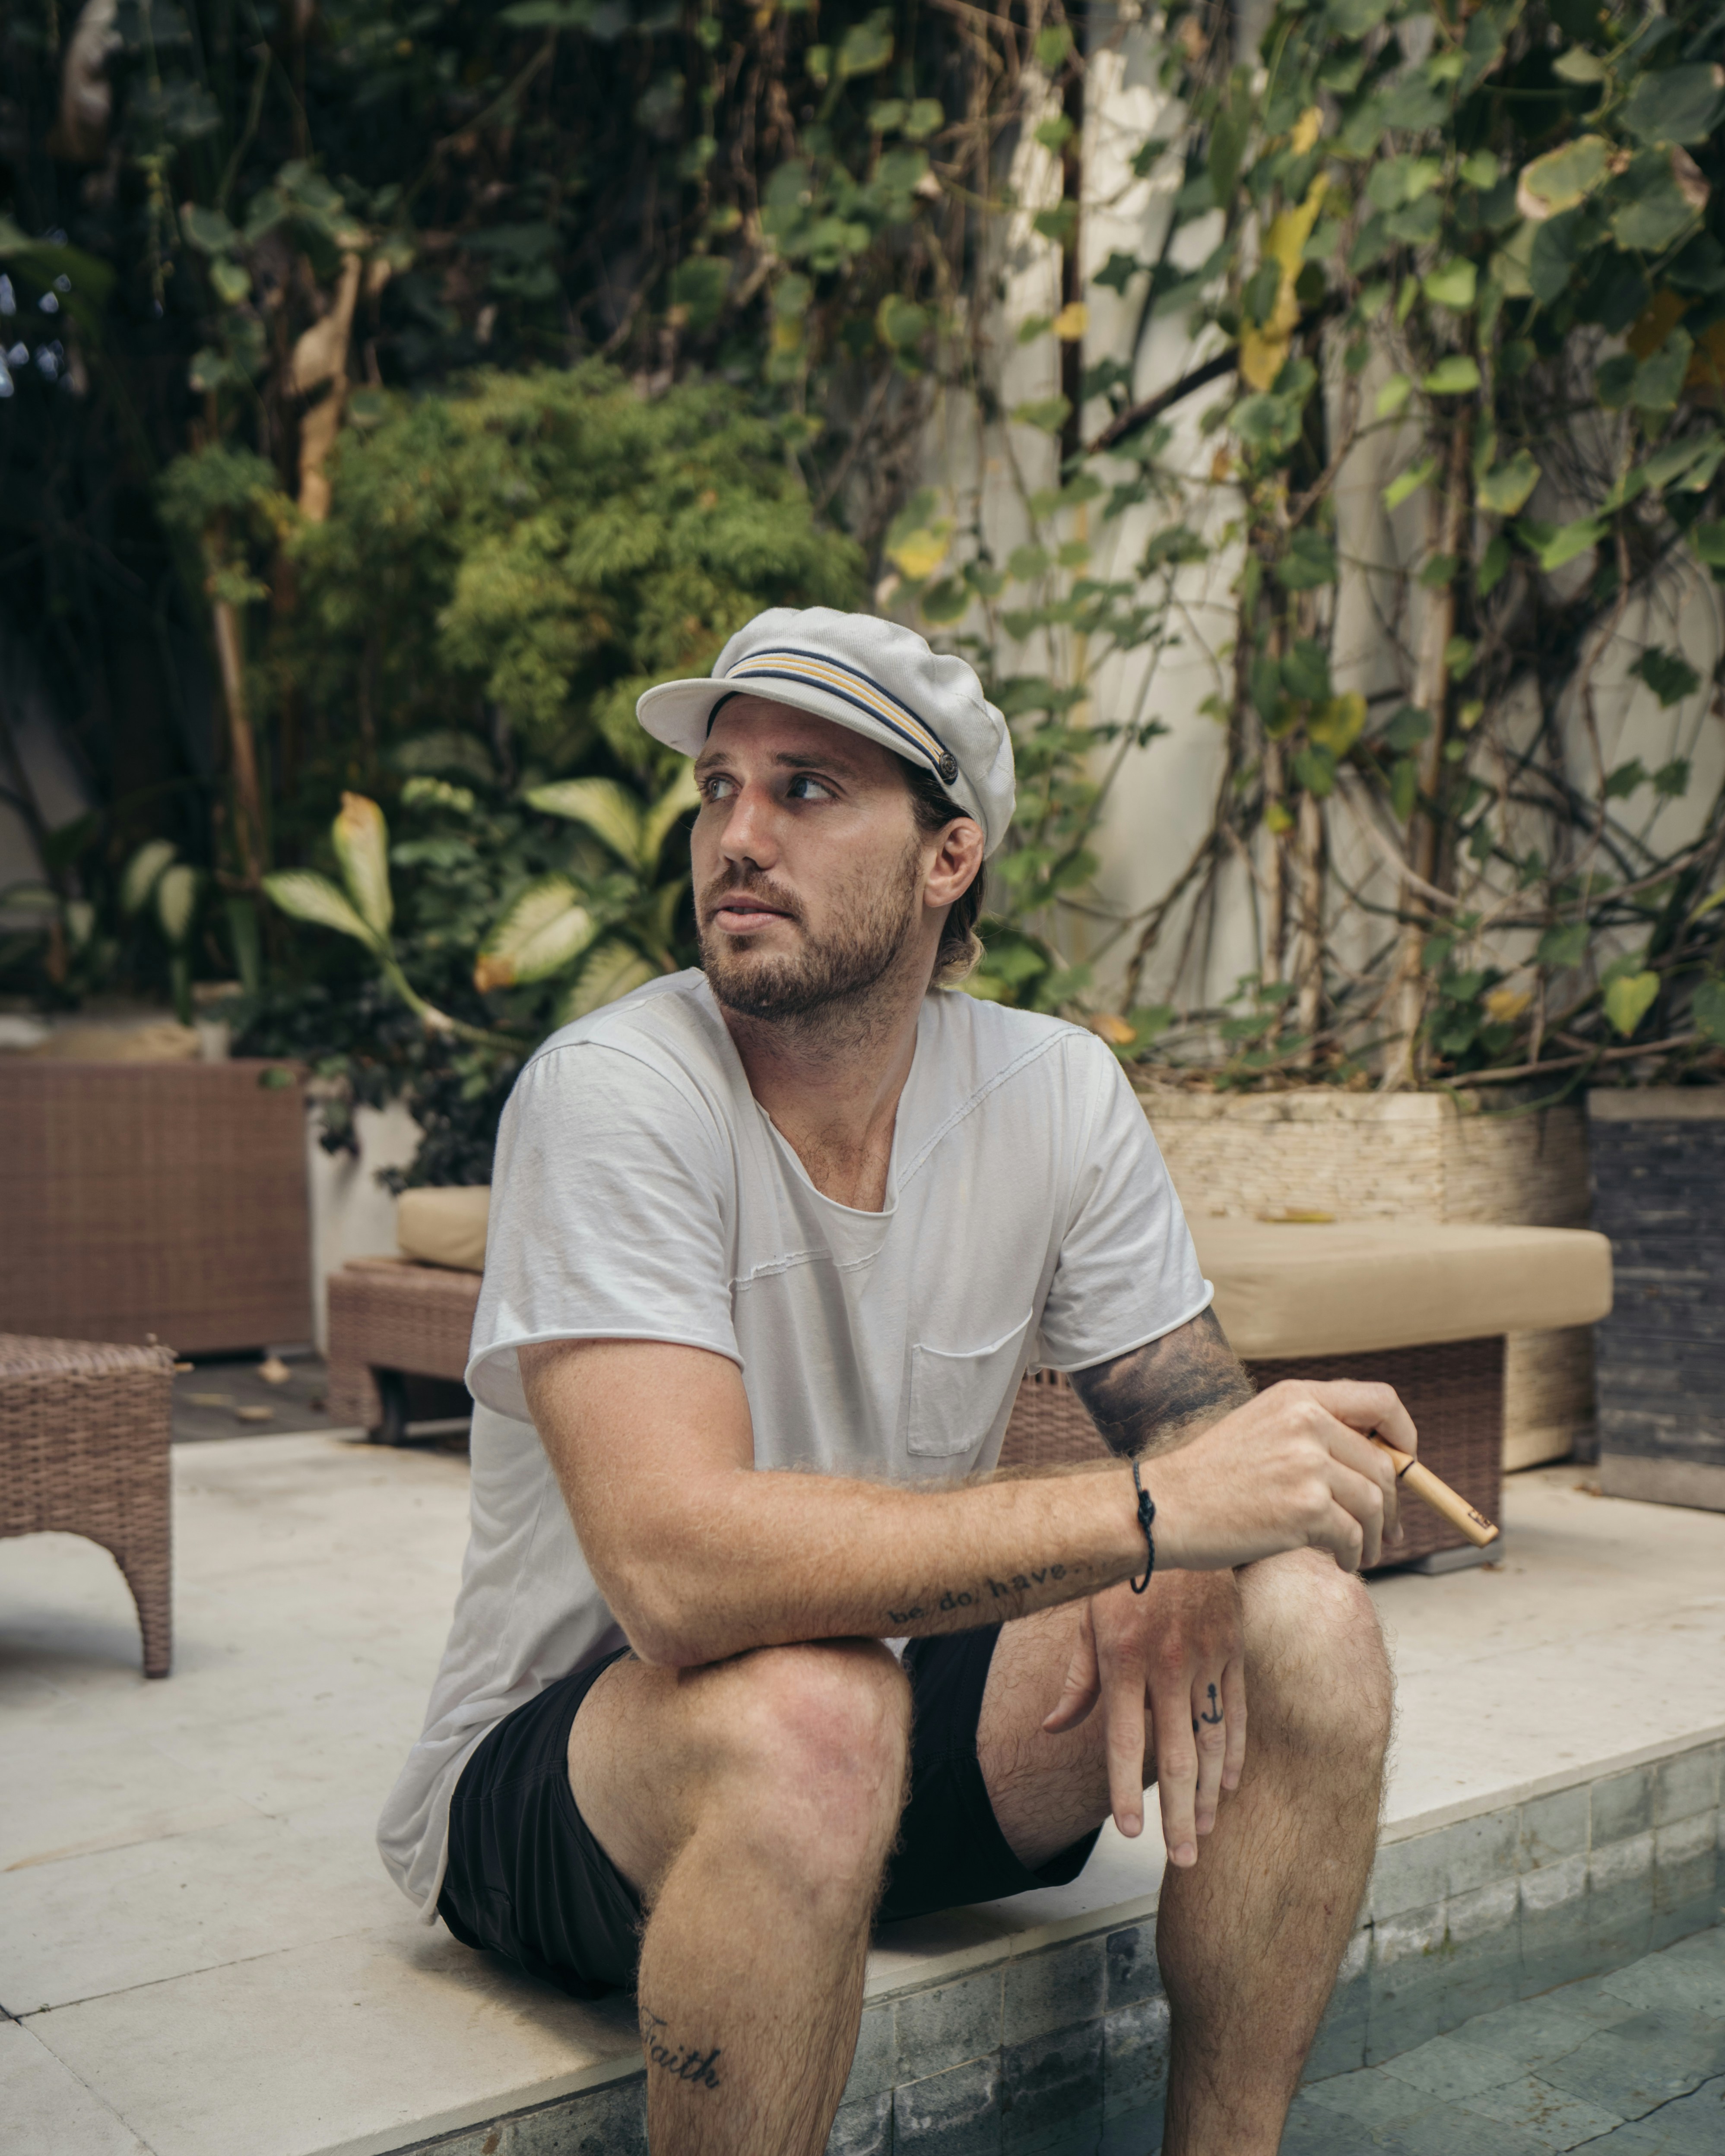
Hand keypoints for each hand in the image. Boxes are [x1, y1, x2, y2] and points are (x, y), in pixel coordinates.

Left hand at [1041, 1570, 1245, 1866]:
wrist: (1174, 1520)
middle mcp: (1166, 1665)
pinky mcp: (1233, 1648)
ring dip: (1210, 1793)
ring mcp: (1205, 1658)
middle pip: (1175, 1756)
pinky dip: (1237, 1751)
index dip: (1125, 1791)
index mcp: (1123, 1660)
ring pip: (1212, 1741)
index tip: (1128, 1832)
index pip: (1125, 1742)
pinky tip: (1233, 1784)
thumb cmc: (1121, 1573)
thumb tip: (1052, 1728)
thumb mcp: (1087, 1618)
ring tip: (1207, 1833)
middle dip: (1178, 1815)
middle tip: (1182, 1859)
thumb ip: (1076, 1679)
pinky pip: (1238, 1710)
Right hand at [1146, 1379, 1413, 1573]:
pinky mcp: (1306, 1509)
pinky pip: (1354, 1536)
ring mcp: (1307, 1464)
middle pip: (1383, 1464)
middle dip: (1392, 1504)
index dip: (1404, 1435)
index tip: (1403, 1464)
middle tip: (1389, 1530)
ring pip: (1374, 1503)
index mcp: (1297, 1396)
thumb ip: (1314, 1431)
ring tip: (1363, 1553)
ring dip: (1376, 1536)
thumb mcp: (1263, 1428)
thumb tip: (1381, 1461)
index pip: (1381, 1402)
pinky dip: (1355, 1555)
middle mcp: (1307, 1421)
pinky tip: (1342, 1562)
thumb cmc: (1212, 1476)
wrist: (1166, 1508)